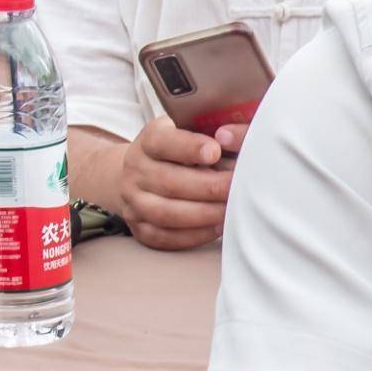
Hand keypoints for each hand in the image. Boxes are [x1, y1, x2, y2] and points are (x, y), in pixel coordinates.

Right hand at [112, 116, 237, 249]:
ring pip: (165, 213)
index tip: (216, 152)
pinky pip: (164, 237)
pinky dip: (193, 235)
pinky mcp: (139, 228)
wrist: (138, 175)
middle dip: (208, 187)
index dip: (189, 147)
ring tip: (230, 210)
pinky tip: (217, 228)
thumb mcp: (187, 133)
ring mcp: (133, 201)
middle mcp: (135, 171)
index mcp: (148, 142)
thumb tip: (238, 143)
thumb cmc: (177, 153)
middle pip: (168, 182)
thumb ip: (210, 135)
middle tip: (236, 188)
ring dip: (203, 214)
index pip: (163, 142)